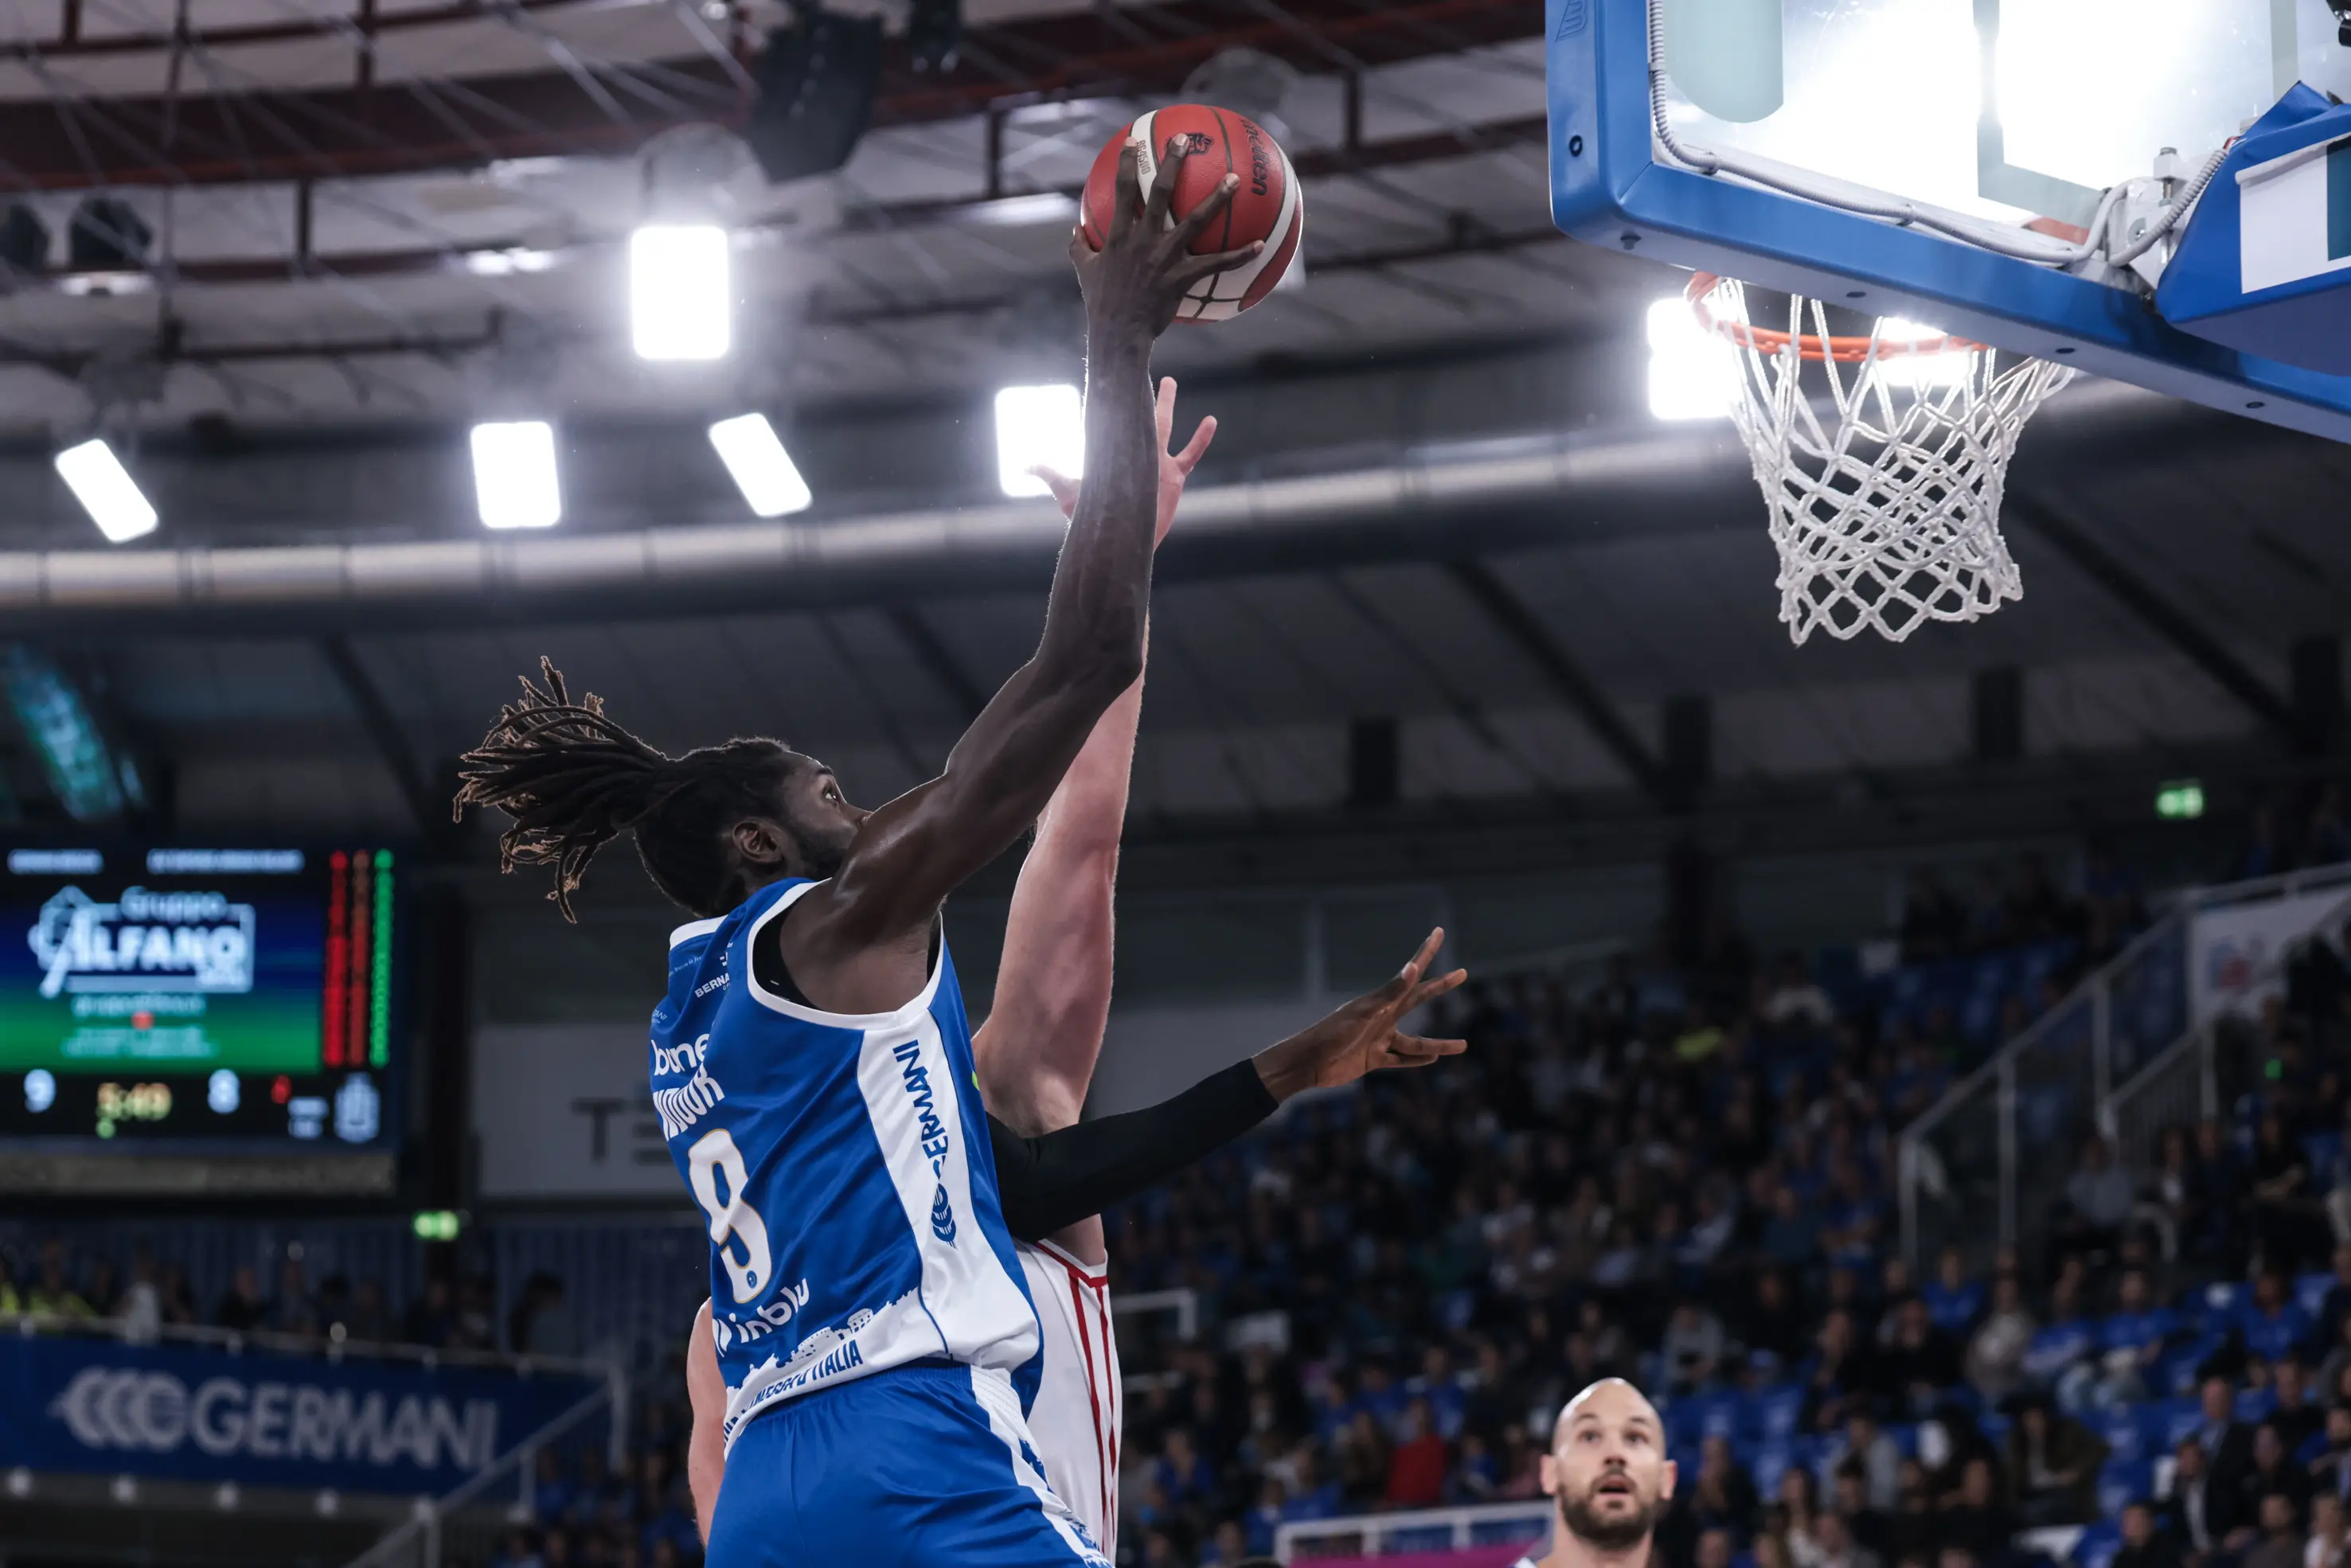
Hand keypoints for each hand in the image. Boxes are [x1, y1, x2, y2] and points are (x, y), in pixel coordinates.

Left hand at [1030, 376, 1215, 545]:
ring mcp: (1156, 462)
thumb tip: (1025, 464)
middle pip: (1140, 415)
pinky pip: (1191, 454)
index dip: (1113, 399)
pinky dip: (1202, 438)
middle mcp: (1135, 451)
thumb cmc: (1093, 517)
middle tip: (1143, 372)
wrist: (1120, 537)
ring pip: (1164, 425)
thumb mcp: (1068, 493)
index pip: (1114, 418)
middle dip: (1142, 394)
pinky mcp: (1174, 476)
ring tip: (1171, 383)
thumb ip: (1049, 475)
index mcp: (1115, 451)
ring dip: (1167, 404)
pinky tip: (1211, 421)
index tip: (1113, 376)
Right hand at [1070, 136, 1261, 341]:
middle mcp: (1143, 239)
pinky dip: (1240, 255)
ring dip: (1217, 198)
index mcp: (1120, 235)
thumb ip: (1078, 246)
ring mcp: (1164, 257)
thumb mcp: (1084, 271)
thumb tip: (1074, 228)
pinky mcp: (1182, 277)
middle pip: (1159, 192)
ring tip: (1234, 178)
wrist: (1118, 333)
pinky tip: (1260, 244)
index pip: (1122, 190)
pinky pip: (1216, 264)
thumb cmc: (1101, 302)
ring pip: (1195, 220)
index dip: (1126, 163)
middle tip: (1184, 140)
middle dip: (1172, 163)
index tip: (1133, 140)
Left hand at [1253, 929, 1467, 1100]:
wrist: (1308, 1062)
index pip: (1412, 972)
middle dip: (1441, 986)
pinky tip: (1432, 1060)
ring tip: (1463, 1045)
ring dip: (1438, 1045)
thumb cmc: (1333, 1034)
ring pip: (1416, 1043)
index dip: (1427, 951)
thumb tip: (1413, 968)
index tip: (1439, 932)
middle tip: (1462, 973)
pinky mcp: (1373, 1058)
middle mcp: (1384, 1016)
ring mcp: (1379, 1037)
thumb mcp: (1364, 1013)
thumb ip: (1390, 993)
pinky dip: (1416, 1061)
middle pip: (1419, 998)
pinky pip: (1400, 1059)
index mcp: (1382, 1001)